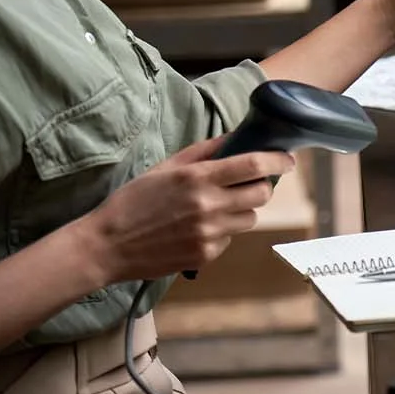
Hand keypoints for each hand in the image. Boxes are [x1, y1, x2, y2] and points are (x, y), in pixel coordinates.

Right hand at [79, 136, 294, 282]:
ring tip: (214, 207)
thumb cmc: (134, 201)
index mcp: (198, 178)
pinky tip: (196, 228)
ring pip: (250, 218)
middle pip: (262, 194)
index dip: (278, 161)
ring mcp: (209, 233)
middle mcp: (208, 206)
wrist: (106, 246)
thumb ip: (204, 151)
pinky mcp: (206, 255)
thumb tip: (236, 138)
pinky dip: (222, 231)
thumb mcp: (166, 167)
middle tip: (250, 184)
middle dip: (262, 186)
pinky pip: (230, 238)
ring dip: (242, 210)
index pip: (254, 166)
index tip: (288, 160)